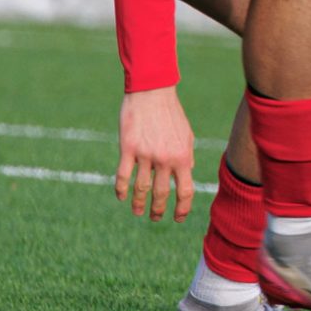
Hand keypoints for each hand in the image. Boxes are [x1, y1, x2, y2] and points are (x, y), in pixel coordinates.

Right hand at [117, 87, 195, 220]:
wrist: (153, 92)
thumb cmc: (171, 114)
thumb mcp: (187, 135)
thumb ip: (187, 155)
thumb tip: (189, 170)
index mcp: (183, 157)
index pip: (186, 190)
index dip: (183, 208)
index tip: (179, 217)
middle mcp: (165, 159)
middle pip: (162, 194)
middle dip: (159, 210)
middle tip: (156, 218)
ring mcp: (146, 155)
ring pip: (141, 188)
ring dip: (139, 204)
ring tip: (138, 212)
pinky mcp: (128, 148)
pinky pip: (123, 175)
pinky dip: (121, 189)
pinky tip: (121, 197)